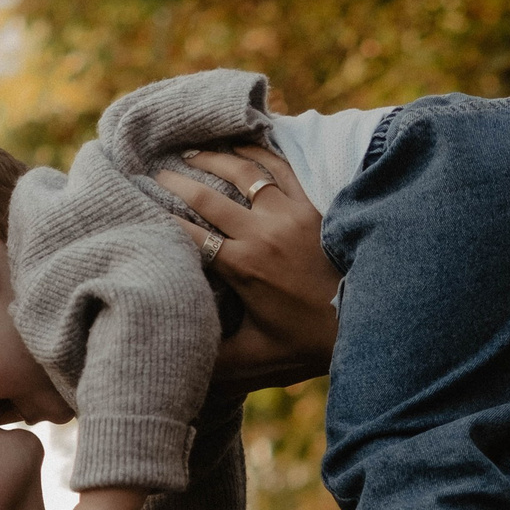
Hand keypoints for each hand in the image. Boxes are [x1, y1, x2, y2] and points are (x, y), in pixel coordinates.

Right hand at [157, 146, 340, 392]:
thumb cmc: (310, 345)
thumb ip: (213, 361)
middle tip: (153, 173)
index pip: (187, 235)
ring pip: (243, 171)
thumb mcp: (256, 360)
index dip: (157, 219)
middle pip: (207, 195)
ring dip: (213, 158)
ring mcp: (291, 212)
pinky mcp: (314, 203)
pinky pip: (281, 165)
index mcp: (243, 267)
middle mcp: (262, 232)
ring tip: (192, 153)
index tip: (135, 206)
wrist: (373, 320)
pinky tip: (241, 146)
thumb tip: (173, 363)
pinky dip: (258, 152)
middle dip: (175, 181)